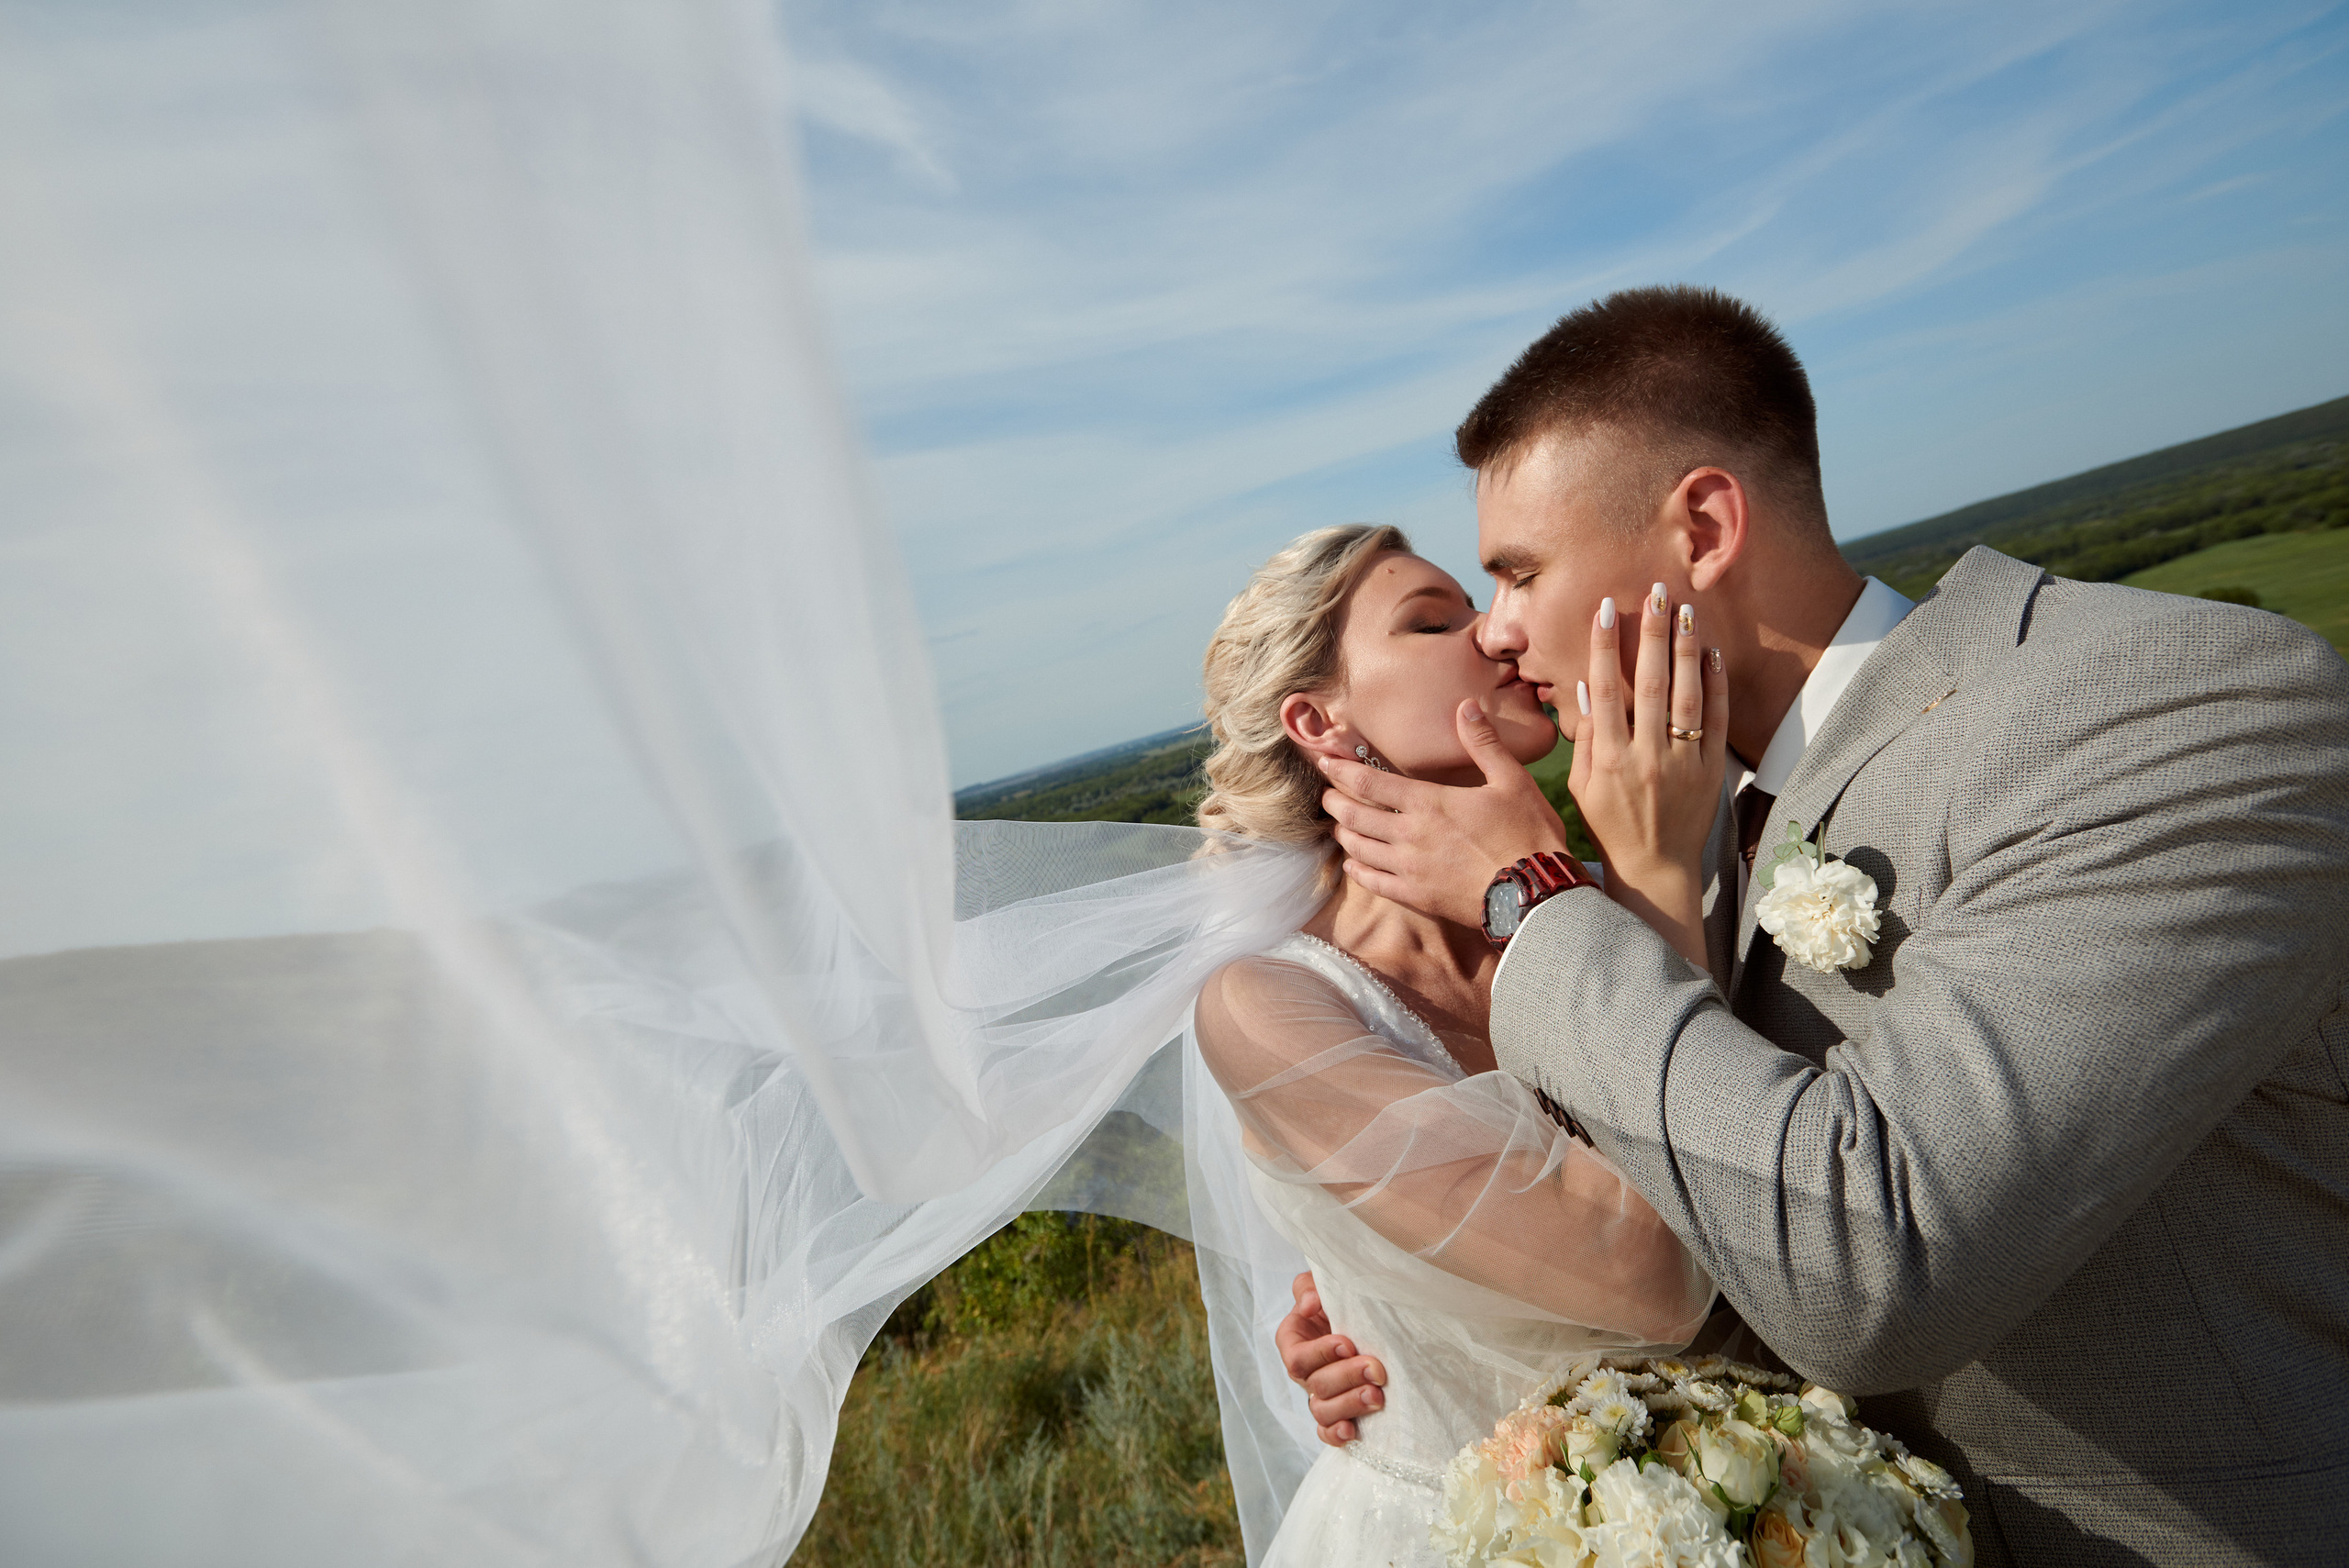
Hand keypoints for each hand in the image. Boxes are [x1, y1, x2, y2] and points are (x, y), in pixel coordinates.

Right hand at [1274, 1270, 1386, 1445]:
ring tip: (1376, 1397)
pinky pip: (1326, 1432)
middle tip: (1376, 1369)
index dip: (1321, 1353)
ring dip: (1349, 1406)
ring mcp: (1318, 1395)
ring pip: (1322, 1411)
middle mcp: (1304, 1372)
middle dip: (1347, 1378)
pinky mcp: (1335, 1413)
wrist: (1367, 1317)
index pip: (1298, 1357)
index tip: (1348, 1343)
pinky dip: (1336, 1435)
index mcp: (1293, 1340)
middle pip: (1315, 1385)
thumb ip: (1309, 1288)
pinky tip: (1353, 1432)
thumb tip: (1312, 1305)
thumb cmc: (1340, 1299)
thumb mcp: (1323, 1285)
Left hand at [1320, 700, 1568, 928]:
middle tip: (1326, 796)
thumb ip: (1483, 743)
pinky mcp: (1417, 897)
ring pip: (1359, 849)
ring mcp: (1410, 869)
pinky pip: (1374, 883)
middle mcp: (1410, 835)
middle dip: (1335, 803)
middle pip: (1355, 816)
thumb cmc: (1528, 834)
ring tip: (1337, 825)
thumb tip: (1466, 707)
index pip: (1370, 783)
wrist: (1535, 893)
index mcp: (1429, 803)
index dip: (1341, 771)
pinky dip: (1357, 870)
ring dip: (1343, 834)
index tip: (1324, 762)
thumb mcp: (1511, 780)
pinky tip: (1353, 864)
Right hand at [1568, 586, 1728, 967]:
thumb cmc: (1611, 826)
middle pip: (1648, 684)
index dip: (1604, 646)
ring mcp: (1683, 762)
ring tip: (1685, 609)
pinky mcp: (1712, 770)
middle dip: (1651, 634)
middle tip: (1655, 592)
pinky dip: (1716, 685)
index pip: (1604, 690)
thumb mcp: (1583, 787)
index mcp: (1609, 759)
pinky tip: (1711, 652)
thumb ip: (1586, 737)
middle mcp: (1646, 756)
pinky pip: (1717, 720)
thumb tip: (1586, 686)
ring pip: (1686, 696)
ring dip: (1685, 649)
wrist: (1655, 868)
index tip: (1606, 608)